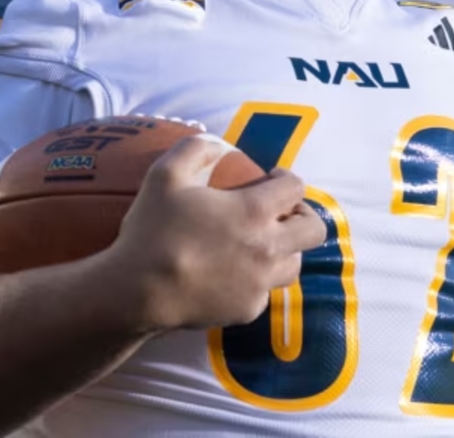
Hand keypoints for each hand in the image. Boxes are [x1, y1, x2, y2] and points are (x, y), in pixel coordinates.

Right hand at [103, 133, 325, 332]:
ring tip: (261, 244)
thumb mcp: (163, 175)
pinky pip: (265, 291)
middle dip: (303, 215)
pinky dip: (257, 279)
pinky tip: (233, 274)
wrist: (138, 291)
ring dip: (285, 249)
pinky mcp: (248, 310)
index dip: (287, 178)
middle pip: (314, 231)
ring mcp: (260, 283)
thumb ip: (194, 149)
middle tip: (280, 212)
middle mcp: (268, 248)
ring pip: (294, 264)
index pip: (295, 188)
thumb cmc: (152, 230)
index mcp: (253, 211)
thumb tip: (218, 143)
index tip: (272, 178)